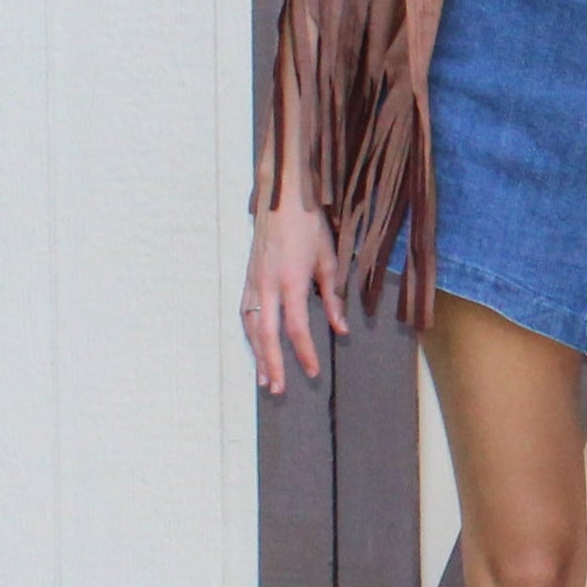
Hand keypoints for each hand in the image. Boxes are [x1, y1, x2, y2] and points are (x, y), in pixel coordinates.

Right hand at [242, 202, 347, 394]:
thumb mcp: (329, 259)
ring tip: (265, 379)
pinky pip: (245, 313)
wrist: (282, 197)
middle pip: (266, 334)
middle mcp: (267, 285)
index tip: (312, 372)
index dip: (304, 352)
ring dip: (257, 354)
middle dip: (272, 363)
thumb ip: (333, 297)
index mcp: (291, 280)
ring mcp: (253, 281)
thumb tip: (341, 329)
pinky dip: (250, 335)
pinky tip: (256, 348)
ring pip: (251, 326)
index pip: (296, 326)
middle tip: (279, 389)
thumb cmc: (308, 225)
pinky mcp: (247, 277)